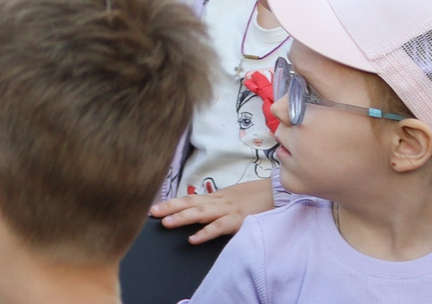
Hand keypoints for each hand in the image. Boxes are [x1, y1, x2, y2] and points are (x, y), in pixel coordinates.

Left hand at [151, 178, 275, 242]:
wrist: (279, 191)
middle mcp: (219, 201)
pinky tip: (193, 239)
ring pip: (201, 212)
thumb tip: (202, 214)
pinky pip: (220, 227)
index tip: (155, 207)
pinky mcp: (240, 220)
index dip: (172, 202)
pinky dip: (206, 233)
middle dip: (169, 207)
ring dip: (182, 217)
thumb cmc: (257, 198)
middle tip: (151, 212)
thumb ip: (219, 206)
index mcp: (217, 197)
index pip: (190, 199)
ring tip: (166, 223)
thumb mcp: (234, 200)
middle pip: (190, 202)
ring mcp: (229, 210)